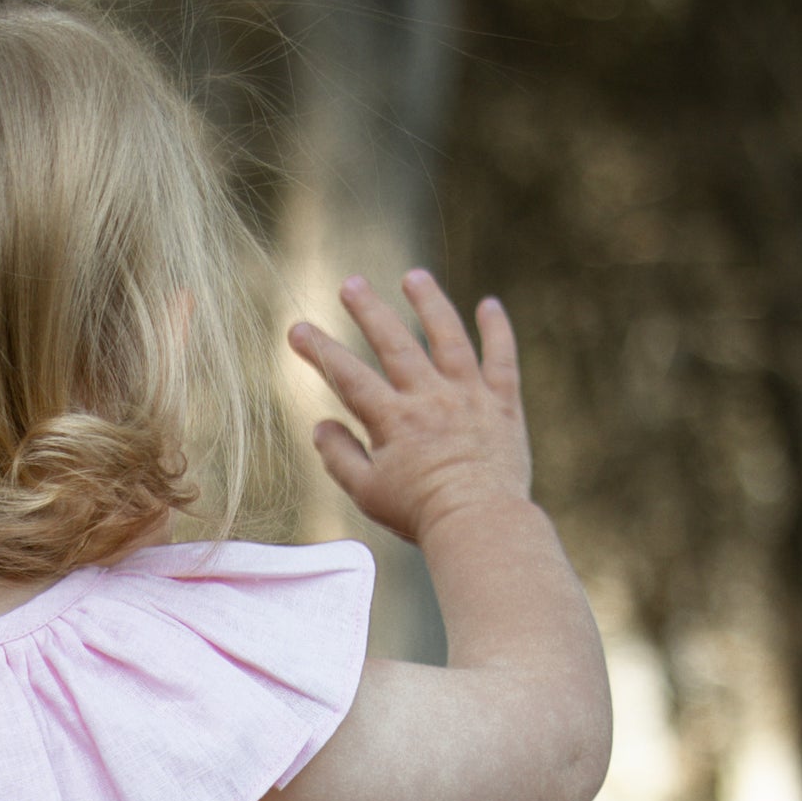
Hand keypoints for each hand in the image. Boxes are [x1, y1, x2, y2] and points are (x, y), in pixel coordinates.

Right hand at [288, 272, 531, 547]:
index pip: (348, 375)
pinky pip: (501, 356)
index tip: (297, 329)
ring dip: (429, 302)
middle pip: (395, 342)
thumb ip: (339, 456)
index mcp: (393, 419)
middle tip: (351, 284)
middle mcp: (430, 397)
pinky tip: (489, 304)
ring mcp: (469, 395)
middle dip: (369, 310)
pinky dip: (496, 329)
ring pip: (448, 336)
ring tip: (413, 277)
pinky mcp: (503, 402)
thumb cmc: (420, 514)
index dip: (320, 350)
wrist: (481, 523)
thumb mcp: (367, 493)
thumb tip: (320, 424)